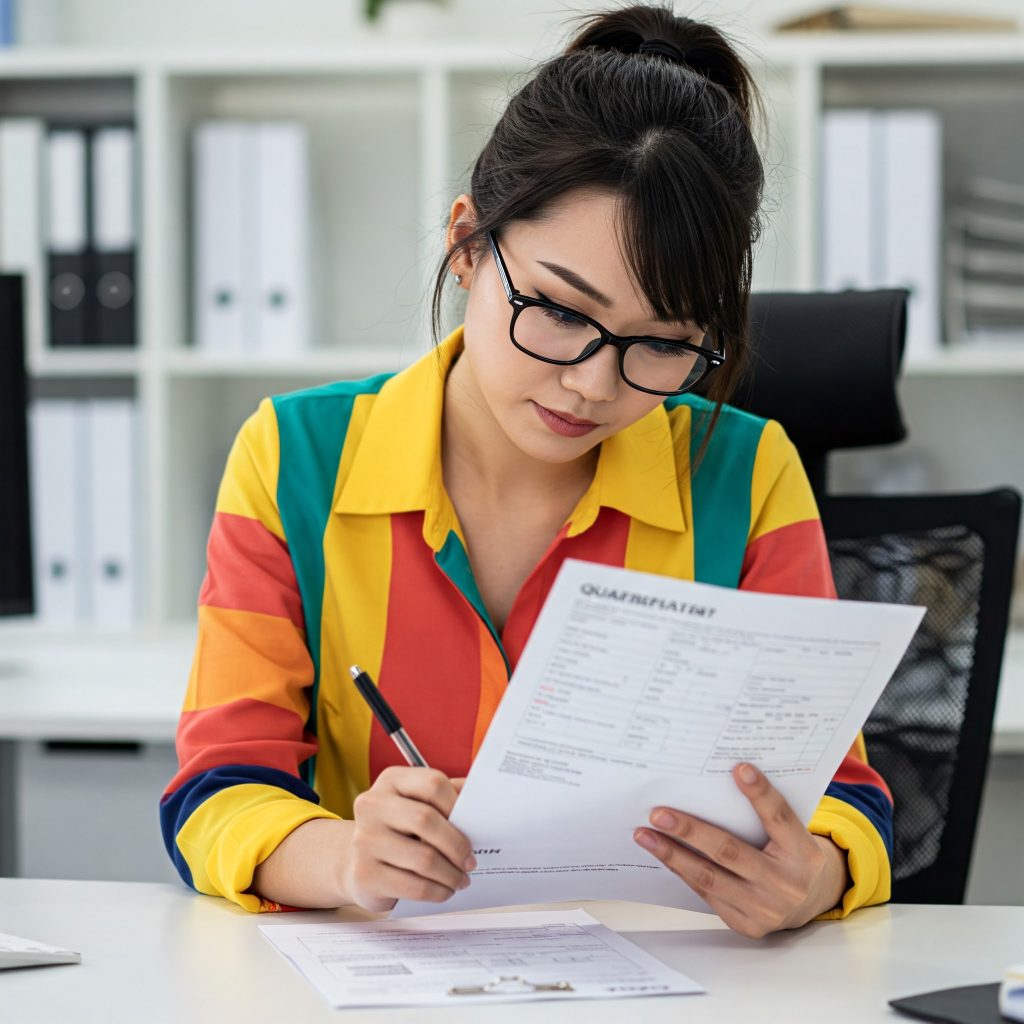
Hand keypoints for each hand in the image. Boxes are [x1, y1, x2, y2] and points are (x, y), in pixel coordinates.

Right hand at [340, 767, 474, 911]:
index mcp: (391, 781)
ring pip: (423, 858)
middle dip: (457, 845)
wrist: (358, 860)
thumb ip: (447, 797)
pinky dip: (438, 891)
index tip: (473, 825)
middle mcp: (372, 805)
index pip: (432, 784)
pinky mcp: (365, 874)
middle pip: (426, 820)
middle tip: (471, 861)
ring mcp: (364, 839)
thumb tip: (483, 802)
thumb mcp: (418, 804)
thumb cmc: (399, 829)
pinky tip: (445, 890)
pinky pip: (413, 886)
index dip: (457, 806)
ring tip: (461, 878)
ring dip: (451, 874)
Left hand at [633, 763, 848, 937]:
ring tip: (645, 835)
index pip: (779, 817)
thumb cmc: (793, 854)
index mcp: (802, 852)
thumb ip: (766, 811)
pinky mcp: (746, 924)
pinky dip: (682, 872)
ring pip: (709, 877)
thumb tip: (726, 777)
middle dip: (690, 831)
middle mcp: (785, 883)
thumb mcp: (792, 831)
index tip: (739, 769)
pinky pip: (707, 894)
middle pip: (730, 852)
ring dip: (672, 855)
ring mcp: (765, 909)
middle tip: (658, 813)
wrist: (811, 901)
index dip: (760, 793)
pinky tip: (663, 854)